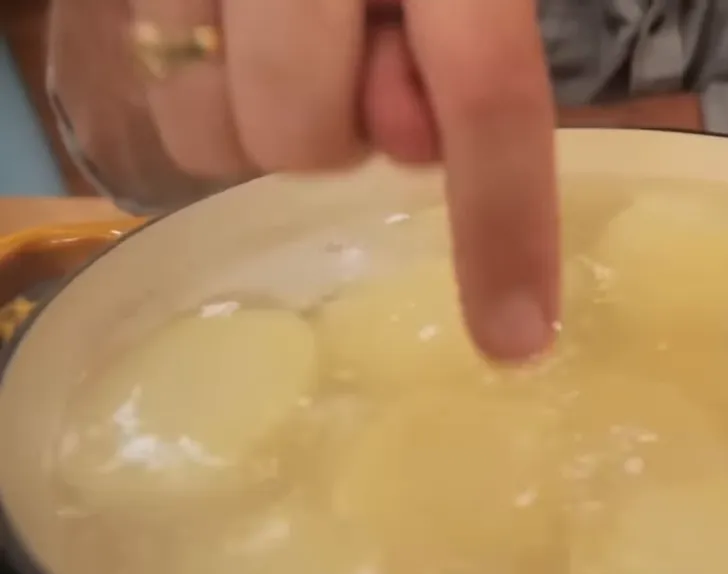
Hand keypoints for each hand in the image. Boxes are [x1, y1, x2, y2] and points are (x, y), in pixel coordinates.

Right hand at [53, 0, 559, 361]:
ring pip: (216, 124)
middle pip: (308, 133)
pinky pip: (162, 71)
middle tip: (375, 46)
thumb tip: (420, 139)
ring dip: (276, 104)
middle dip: (351, 122)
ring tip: (308, 21)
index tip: (517, 340)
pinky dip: (213, 68)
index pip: (483, 86)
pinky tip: (253, 8)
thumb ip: (472, 32)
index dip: (503, 220)